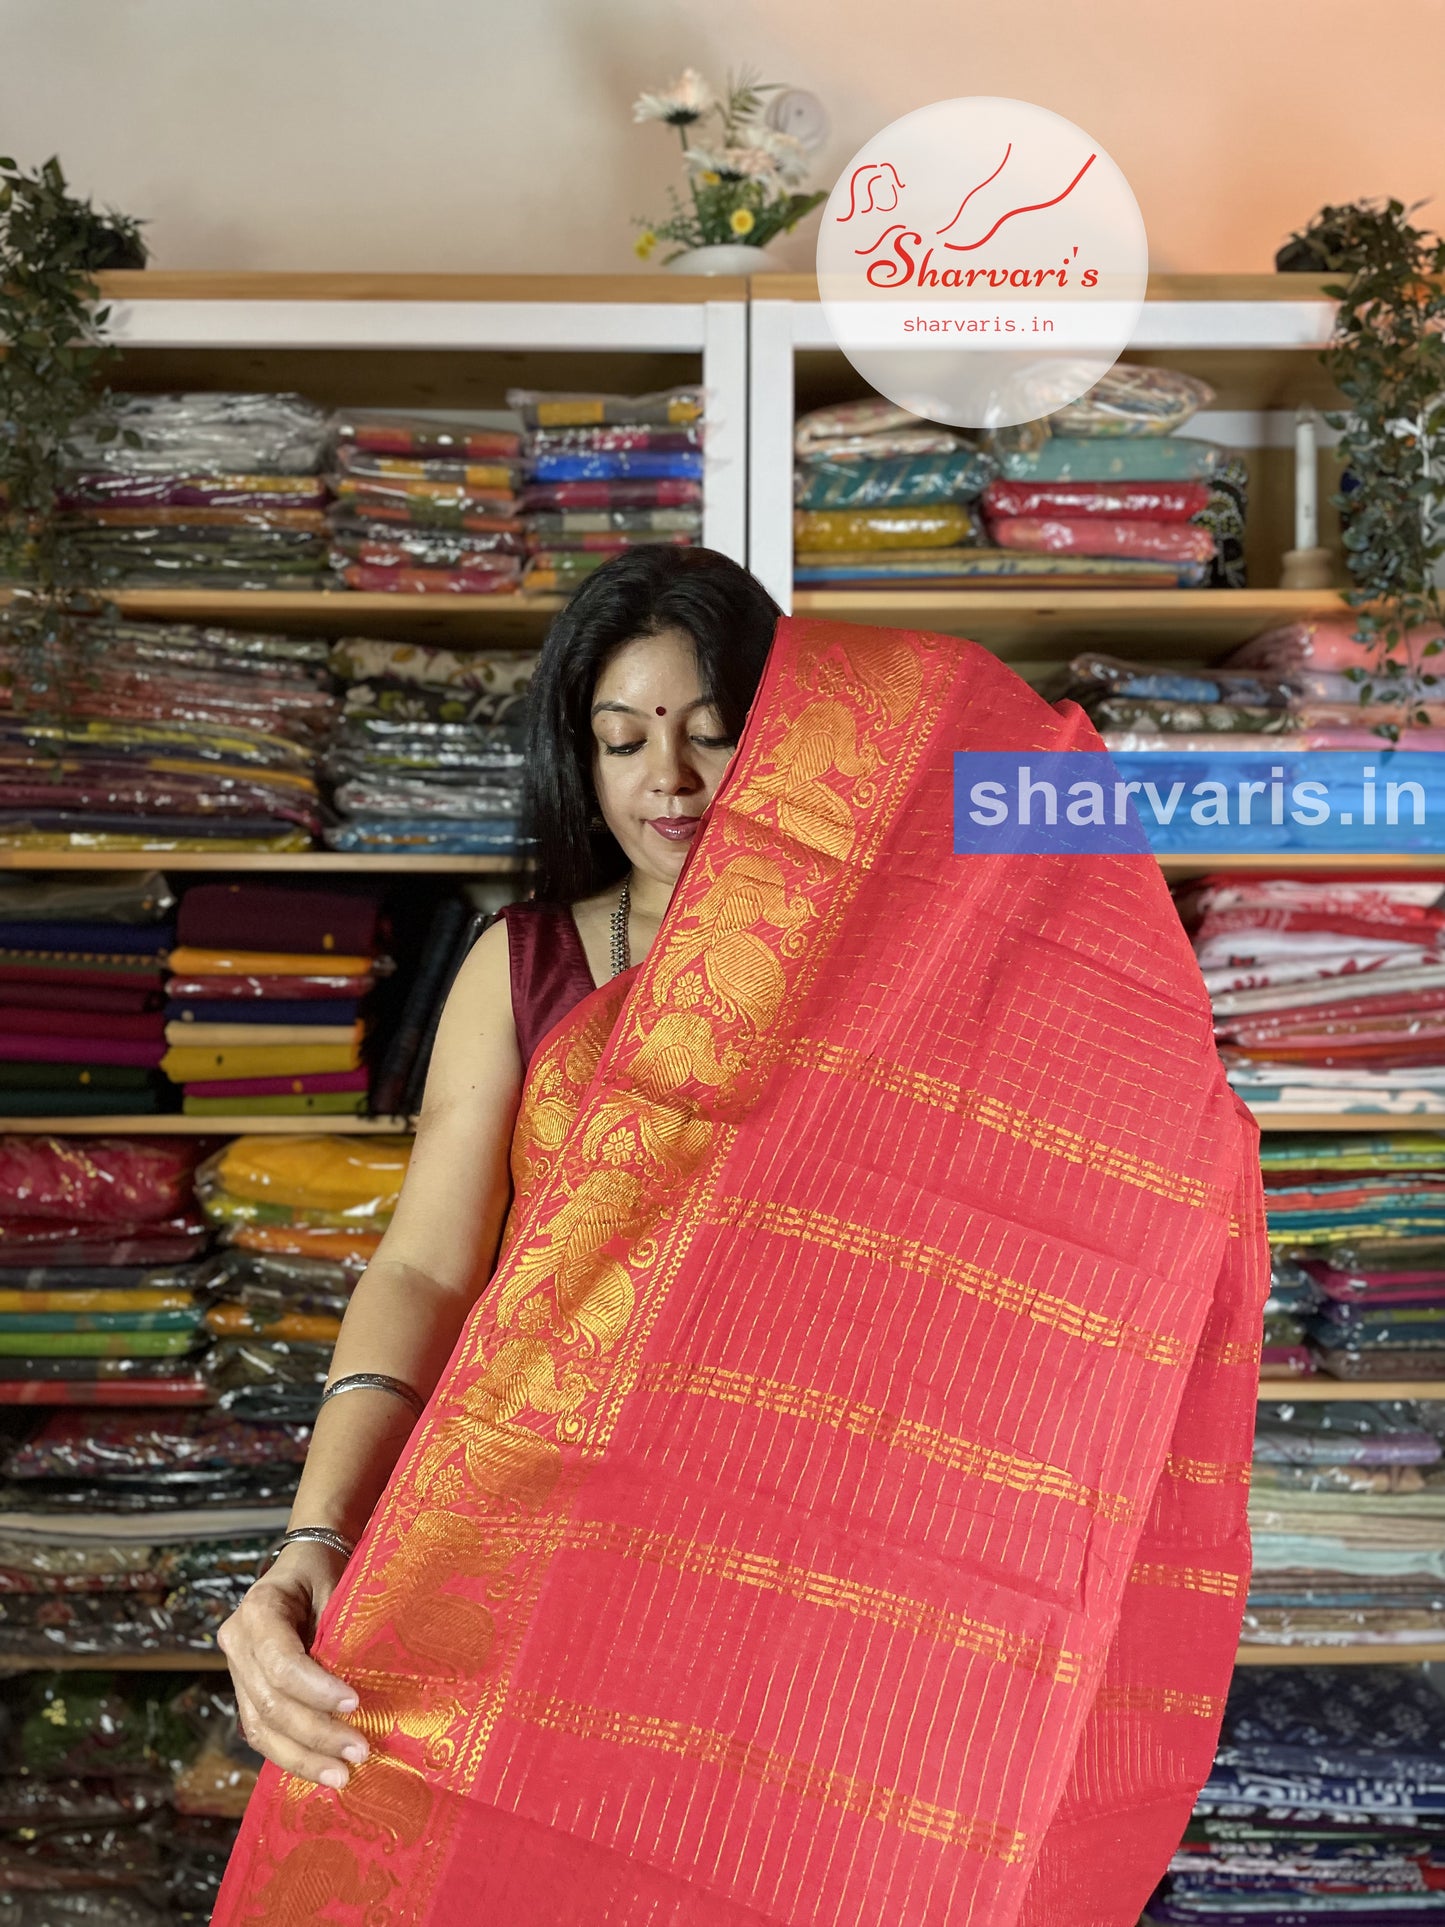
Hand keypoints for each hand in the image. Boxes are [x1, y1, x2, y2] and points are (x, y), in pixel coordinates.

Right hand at [217, 1540, 367, 1789]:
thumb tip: (364, 1689)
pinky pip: (262, 1731)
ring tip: (341, 1776)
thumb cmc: (329, 1571)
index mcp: (259, 1607)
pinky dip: (292, 1754)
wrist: (307, 1561)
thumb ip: (340, 1634)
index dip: (315, 1689)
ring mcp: (236, 1669)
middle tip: (358, 1752)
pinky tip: (321, 1770)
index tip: (354, 1703)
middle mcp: (237, 1641)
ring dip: (302, 1757)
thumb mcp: (338, 1587)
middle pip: (269, 1702)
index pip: (281, 1662)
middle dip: (315, 1734)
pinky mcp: (246, 1691)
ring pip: (260, 1726)